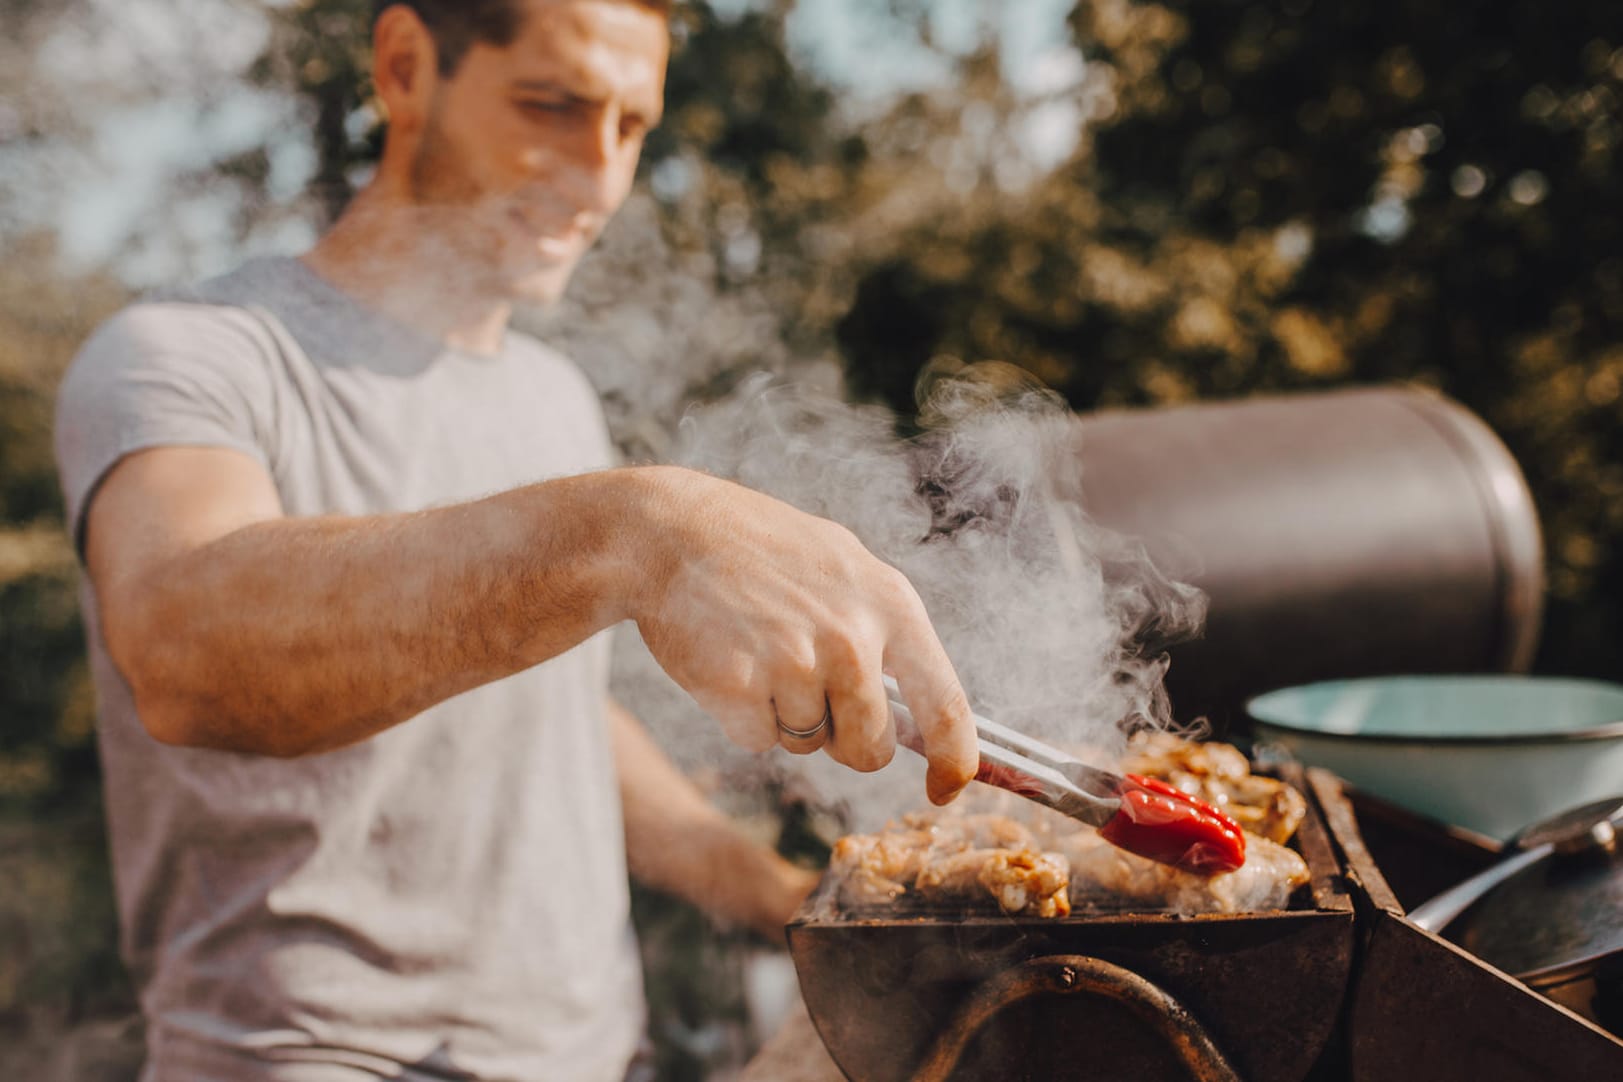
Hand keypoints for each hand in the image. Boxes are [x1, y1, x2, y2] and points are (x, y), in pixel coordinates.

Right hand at [628, 468, 977, 803]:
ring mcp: (794, 662)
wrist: (673, 531)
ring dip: (785, 717)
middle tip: (807, 683)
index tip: (945, 789)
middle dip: (842, 737)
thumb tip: (926, 723)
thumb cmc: (766, 552)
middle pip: (870, 749)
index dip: (956, 762)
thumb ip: (889, 637)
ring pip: (808, 744)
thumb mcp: (847, 570)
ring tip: (760, 650)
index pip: (948, 707)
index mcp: (892, 606)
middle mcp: (852, 638)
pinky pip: (757, 739)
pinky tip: (729, 659)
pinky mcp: (739, 685)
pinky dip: (742, 715)